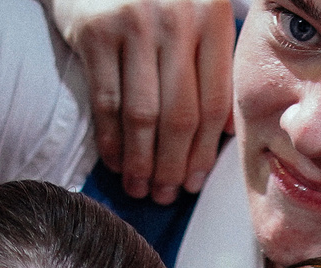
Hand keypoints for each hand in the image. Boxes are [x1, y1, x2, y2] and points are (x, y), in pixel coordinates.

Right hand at [55, 0, 234, 203]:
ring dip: (141, 161)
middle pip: (180, 116)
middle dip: (173, 166)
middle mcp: (177, 20)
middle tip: (166, 196)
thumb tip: (225, 132)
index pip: (214, 102)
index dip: (204, 152)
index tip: (194, 182)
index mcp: (211, 17)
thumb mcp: (194, 13)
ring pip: (142, 115)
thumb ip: (211, 62)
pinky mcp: (95, 31)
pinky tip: (113, 162)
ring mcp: (135, 23)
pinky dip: (110, 139)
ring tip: (140, 188)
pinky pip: (106, 101)